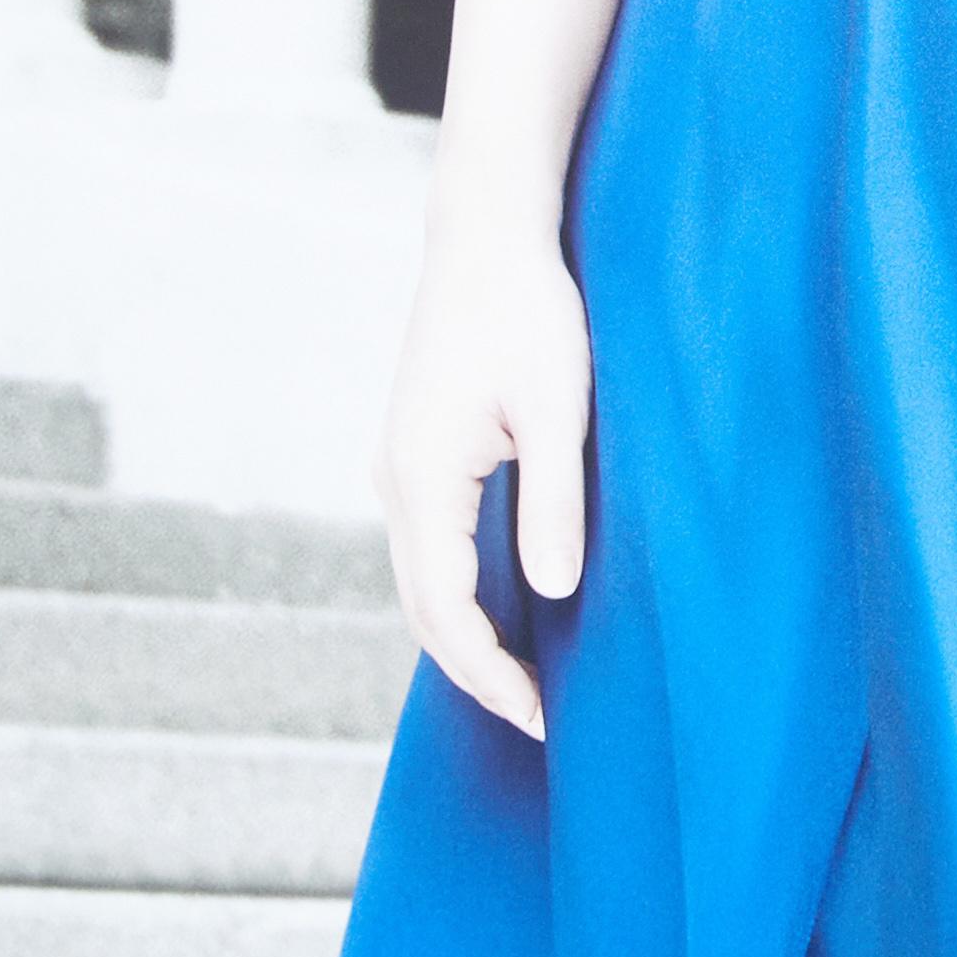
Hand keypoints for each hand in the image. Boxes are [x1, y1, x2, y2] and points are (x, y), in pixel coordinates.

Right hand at [377, 176, 593, 735]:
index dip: (487, 672)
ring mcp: (401, 466)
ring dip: (464, 634)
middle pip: (422, 606)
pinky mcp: (420, 452)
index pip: (443, 608)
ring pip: (421, 579)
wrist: (486, 237)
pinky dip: (459, 592)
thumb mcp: (559, 407)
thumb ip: (553, 501)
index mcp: (423, 477)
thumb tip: (552, 592)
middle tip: (536, 719)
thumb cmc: (530, 311)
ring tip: (524, 681)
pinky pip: (430, 545)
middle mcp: (397, 480)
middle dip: (474, 669)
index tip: (537, 715)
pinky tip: (505, 609)